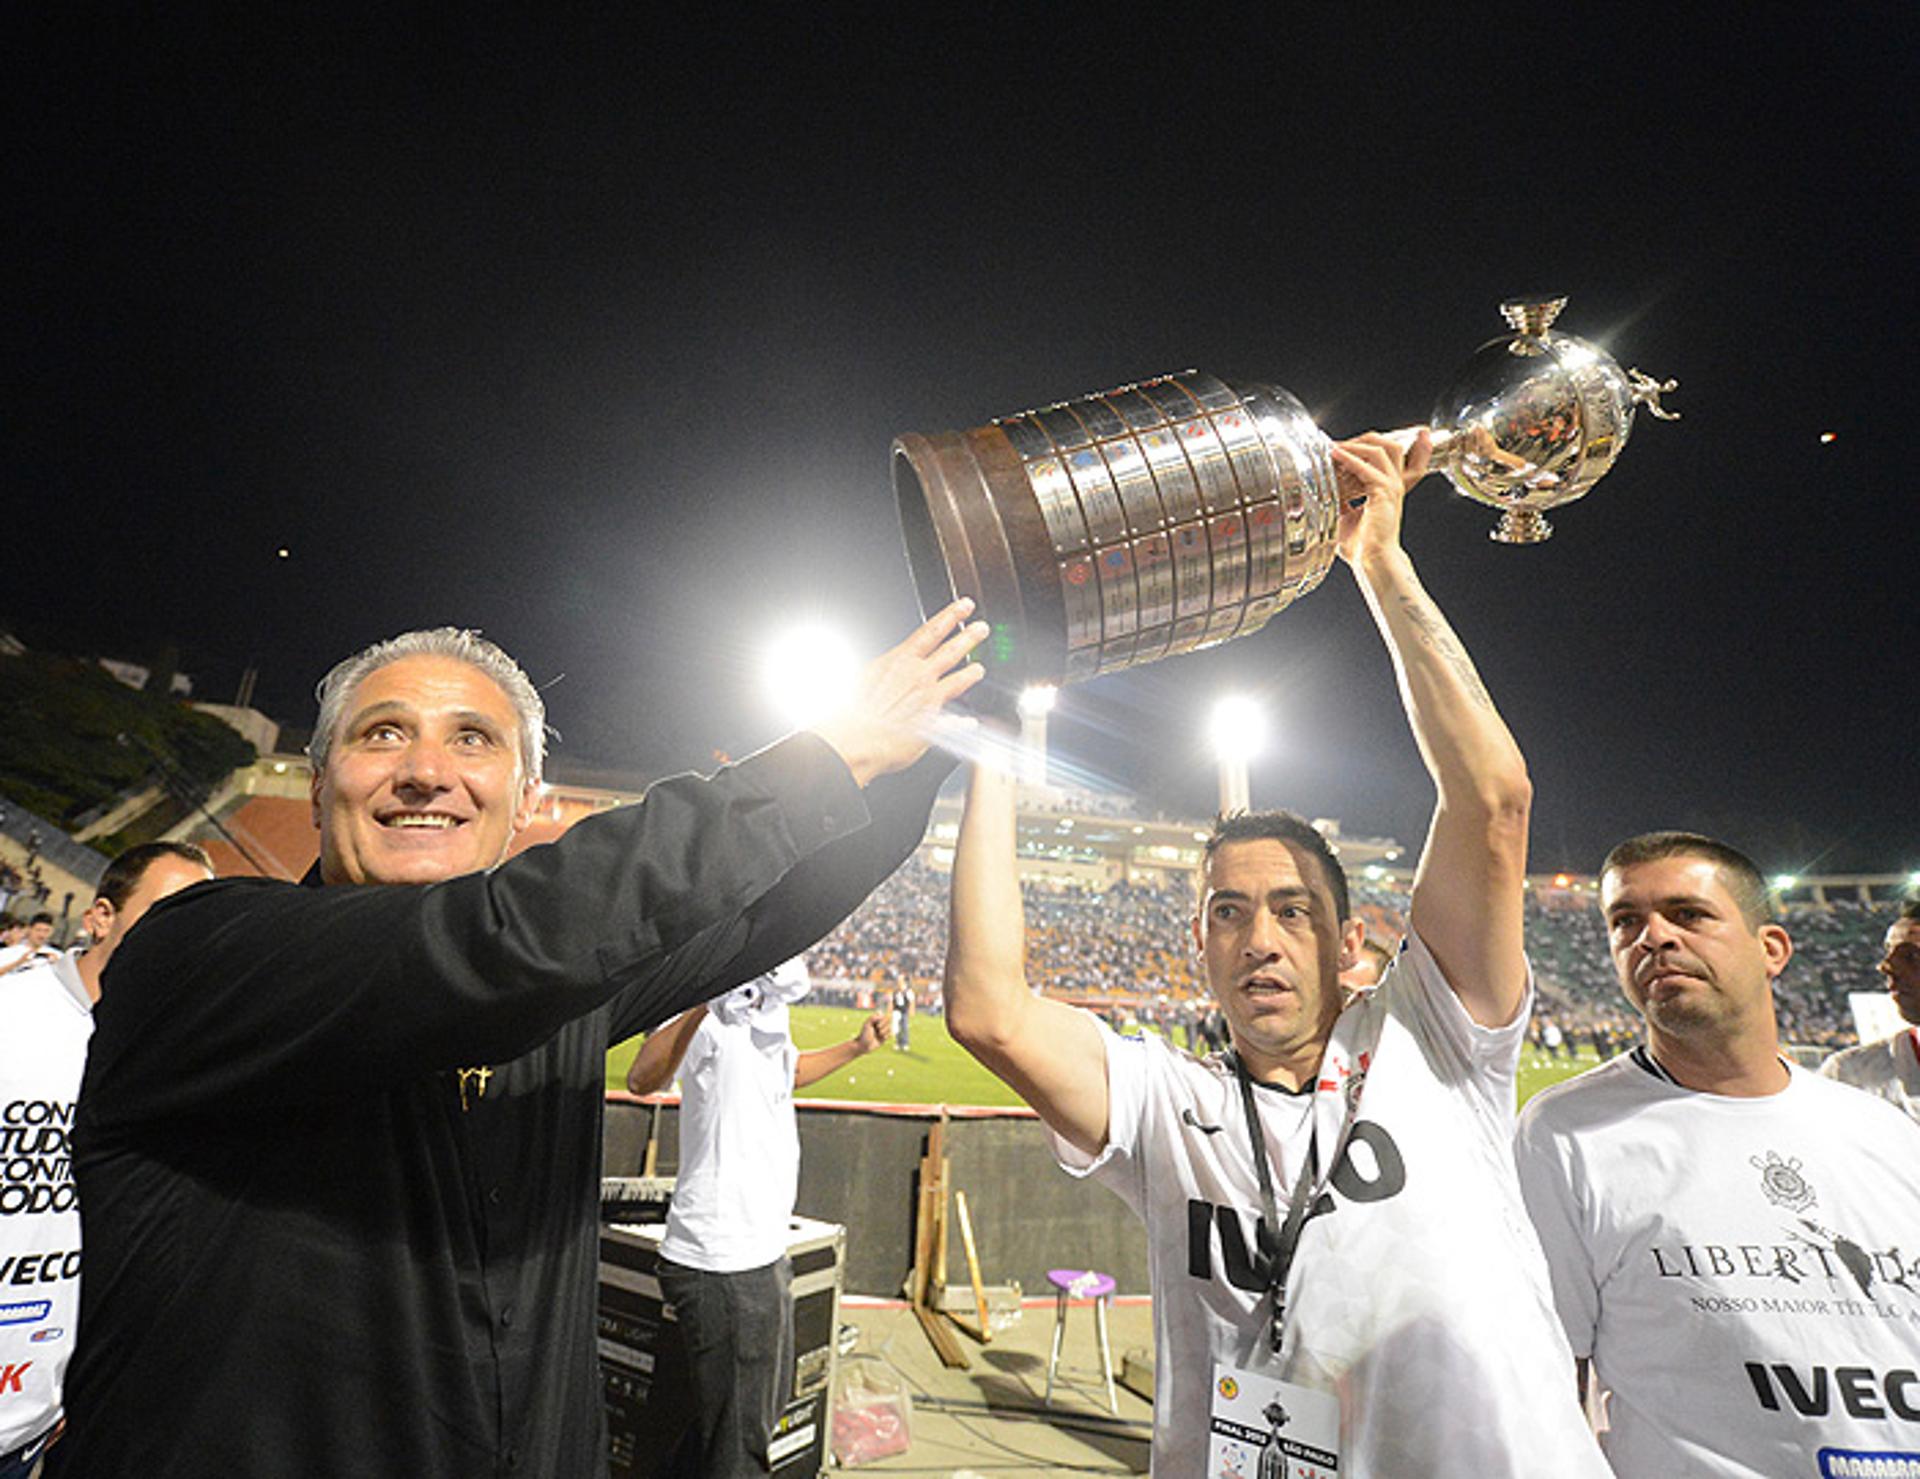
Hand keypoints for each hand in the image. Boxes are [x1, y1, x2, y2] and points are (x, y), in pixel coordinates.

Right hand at [811, 599, 988, 786]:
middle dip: (969, 638)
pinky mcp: (931, 726)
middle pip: (950, 652)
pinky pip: (952, 723)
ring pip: (957, 681)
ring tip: (980, 669)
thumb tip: (878, 667)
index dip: (951, 616)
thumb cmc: (848, 709)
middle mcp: (918, 678)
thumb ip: (878, 670)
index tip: (964, 606)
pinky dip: (962, 723)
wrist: (852, 740)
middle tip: (982, 628)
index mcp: (899, 661)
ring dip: (970, 674)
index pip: (931, 631)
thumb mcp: (859, 677)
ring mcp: (928, 701)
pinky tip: (969, 722)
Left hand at [856, 1010, 892, 1053]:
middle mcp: (880, 1024)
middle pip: (888, 1020)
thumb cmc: (864, 1034)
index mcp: (875, 1020)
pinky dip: (886, 1036)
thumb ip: (873, 1018)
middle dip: (883, 1024)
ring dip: (884, 1031)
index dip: (885, 1014)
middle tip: (877, 1028)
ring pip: (889, 1028)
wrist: (864, 1046)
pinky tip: (880, 1038)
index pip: (884, 1014)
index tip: (883, 1014)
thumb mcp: (867, 1024)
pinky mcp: (885, 1037)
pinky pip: (890, 1034)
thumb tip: (880, 1013)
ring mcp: (883, 1030)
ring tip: (878, 1034)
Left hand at [1332, 429, 1431, 568]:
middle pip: (1389, 445)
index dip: (1363, 445)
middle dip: (1364, 438)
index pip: (1385, 456)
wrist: (1372, 561)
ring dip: (1356, 444)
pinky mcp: (1385, 492)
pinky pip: (1367, 468)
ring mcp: (1391, 487)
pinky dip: (1351, 459)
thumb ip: (1337, 503)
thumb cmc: (1361, 547)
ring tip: (1336, 446)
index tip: (1338, 445)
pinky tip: (1336, 456)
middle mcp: (1392, 485)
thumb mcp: (1344, 517)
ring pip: (1381, 450)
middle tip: (1340, 442)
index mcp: (1386, 489)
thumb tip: (1319, 497)